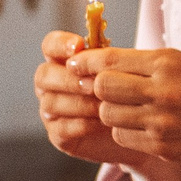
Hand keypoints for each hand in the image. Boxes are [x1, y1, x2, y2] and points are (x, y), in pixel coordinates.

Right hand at [33, 30, 147, 167]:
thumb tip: (104, 53)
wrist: (136, 129)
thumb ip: (108, 61)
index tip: (79, 46)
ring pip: (51, 102)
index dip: (60, 44)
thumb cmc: (128, 93)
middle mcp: (51, 85)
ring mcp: (50, 111)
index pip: (49, 45)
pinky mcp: (58, 135)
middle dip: (70, 79)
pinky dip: (82, 124)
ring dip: (80, 103)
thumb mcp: (122, 73)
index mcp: (62, 62)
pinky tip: (103, 122)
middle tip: (95, 84)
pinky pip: (61, 128)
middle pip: (43, 75)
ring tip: (105, 104)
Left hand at [78, 44, 180, 166]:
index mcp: (168, 63)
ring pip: (109, 115)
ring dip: (112, 112)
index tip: (77, 64)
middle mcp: (164, 90)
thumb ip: (142, 64)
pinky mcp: (162, 147)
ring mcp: (162, 122)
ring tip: (130, 109)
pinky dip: (127, 131)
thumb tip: (95, 63)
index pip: (110, 59)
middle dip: (97, 88)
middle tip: (105, 89)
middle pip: (102, 87)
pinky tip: (145, 126)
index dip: (86, 62)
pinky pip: (123, 137)